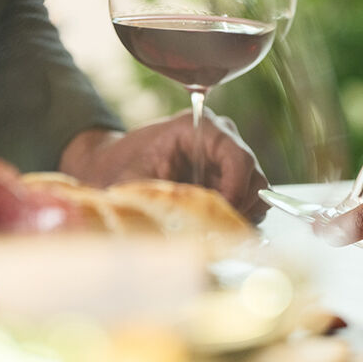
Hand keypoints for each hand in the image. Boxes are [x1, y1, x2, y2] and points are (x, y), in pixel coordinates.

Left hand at [59, 110, 268, 221]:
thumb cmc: (115, 168)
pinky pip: (247, 200)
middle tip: (214, 229)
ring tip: (209, 229)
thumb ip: (164, 202)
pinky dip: (234, 217)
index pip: (239, 158)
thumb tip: (191, 232)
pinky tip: (209, 225)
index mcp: (199, 128)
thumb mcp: (133, 184)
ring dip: (238, 214)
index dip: (236, 191)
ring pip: (256, 191)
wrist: (106, 166)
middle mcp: (221, 139)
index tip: (221, 218)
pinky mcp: (227, 178)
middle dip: (239, 207)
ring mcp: (227, 159)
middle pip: (254, 177)